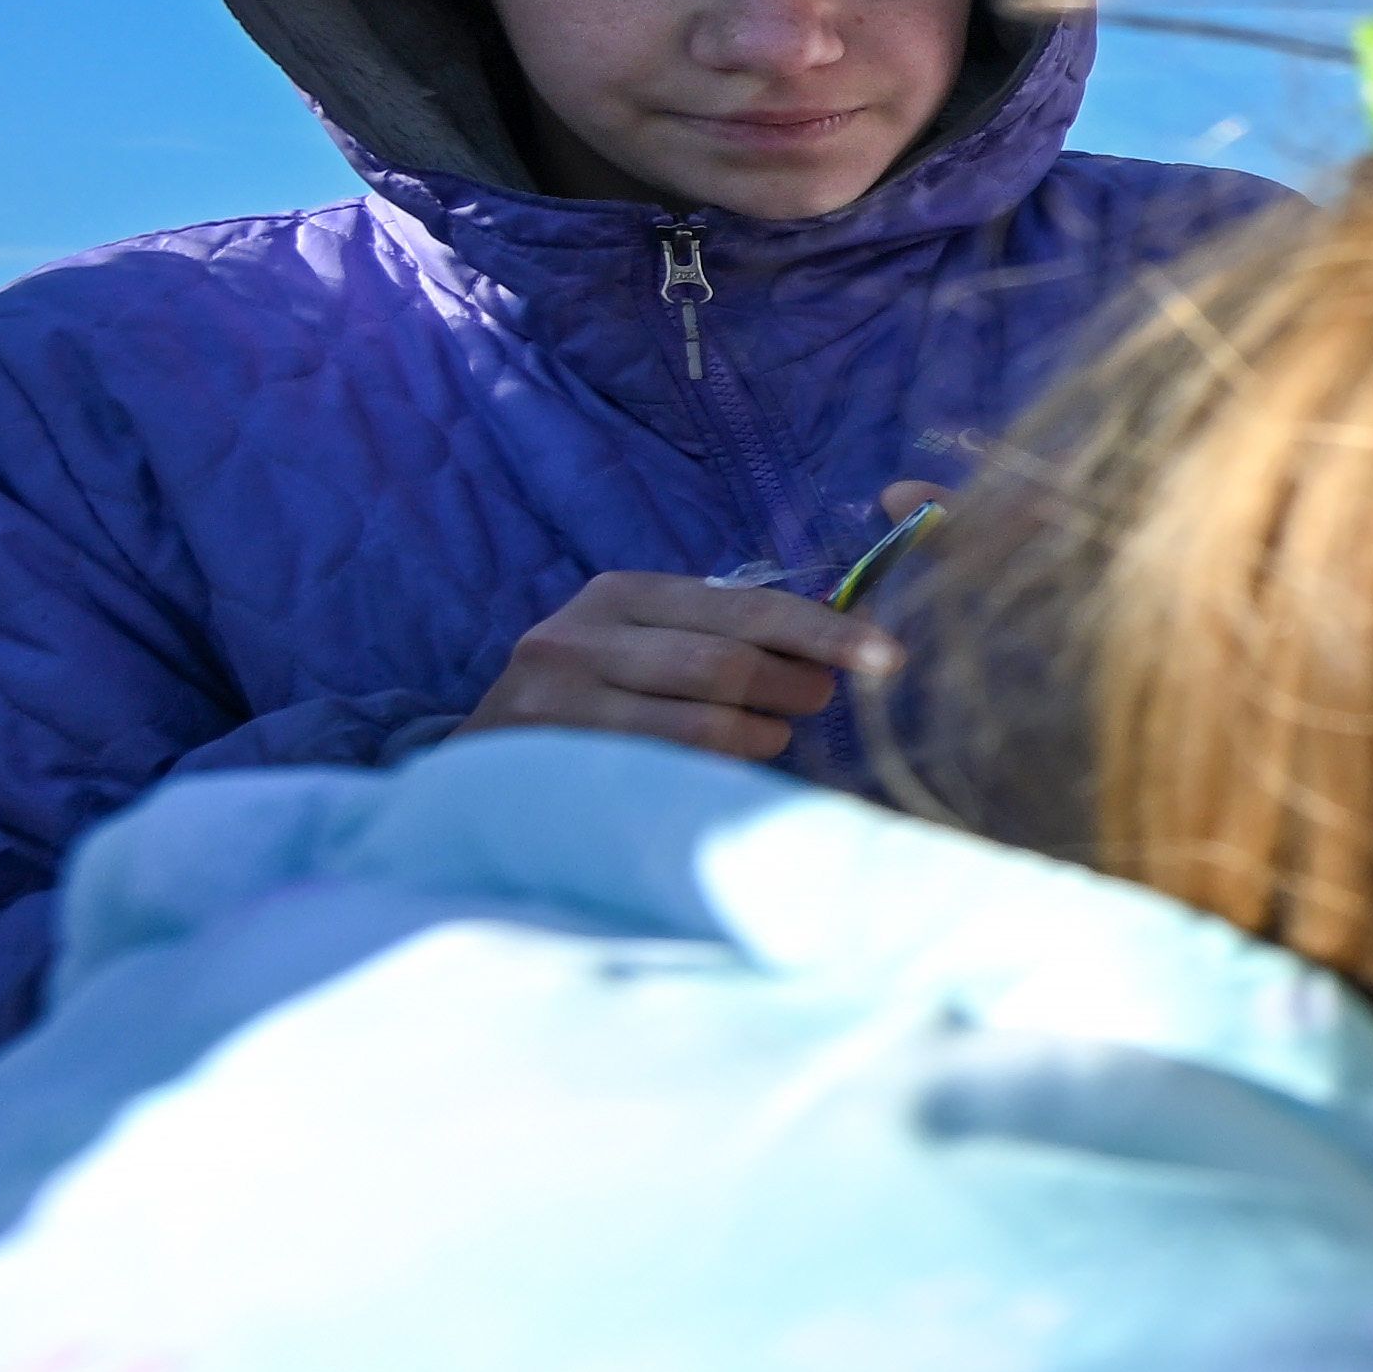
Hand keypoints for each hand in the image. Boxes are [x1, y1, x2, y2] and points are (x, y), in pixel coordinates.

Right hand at [467, 573, 851, 762]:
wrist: (480, 770)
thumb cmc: (593, 705)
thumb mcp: (646, 648)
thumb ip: (723, 636)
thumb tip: (840, 644)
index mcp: (622, 594)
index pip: (746, 606)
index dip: (826, 631)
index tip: (892, 657)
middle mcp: (582, 632)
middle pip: (729, 661)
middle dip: (797, 686)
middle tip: (823, 703)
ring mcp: (557, 694)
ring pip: (702, 720)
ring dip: (762, 737)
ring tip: (771, 739)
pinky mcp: (547, 753)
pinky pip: (663, 768)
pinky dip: (715, 775)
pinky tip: (725, 778)